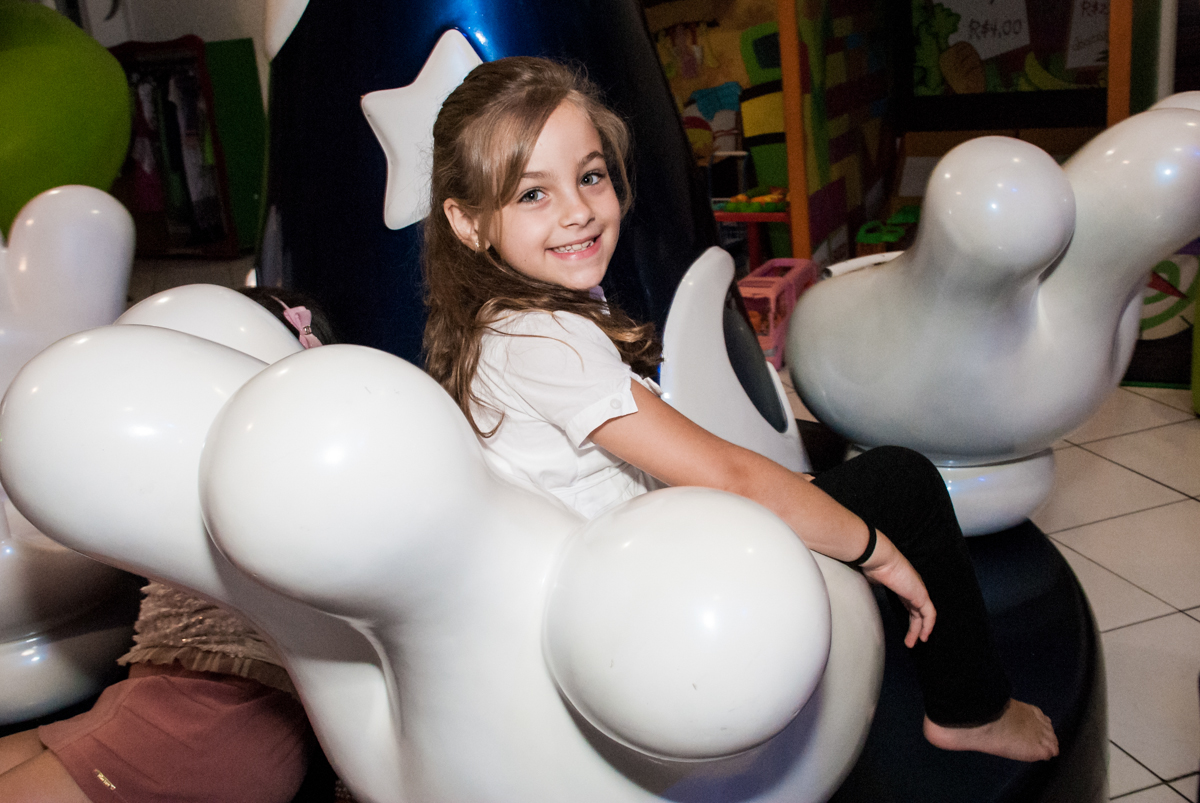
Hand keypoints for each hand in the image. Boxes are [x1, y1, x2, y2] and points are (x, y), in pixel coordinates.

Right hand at [859, 531, 935, 647]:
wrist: (878, 558)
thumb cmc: (871, 566)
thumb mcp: (870, 582)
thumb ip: (872, 589)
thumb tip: (863, 596)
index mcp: (901, 584)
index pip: (909, 604)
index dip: (909, 617)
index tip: (905, 629)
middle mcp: (912, 587)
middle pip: (916, 612)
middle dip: (914, 627)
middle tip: (909, 641)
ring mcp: (918, 591)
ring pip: (923, 615)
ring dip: (919, 630)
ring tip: (913, 643)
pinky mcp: (921, 595)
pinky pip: (929, 614)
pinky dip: (927, 626)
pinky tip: (923, 636)